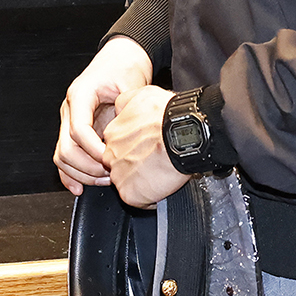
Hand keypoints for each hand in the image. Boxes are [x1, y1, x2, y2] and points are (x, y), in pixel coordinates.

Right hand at [54, 36, 153, 194]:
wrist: (121, 59)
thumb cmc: (124, 68)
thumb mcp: (130, 86)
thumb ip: (127, 111)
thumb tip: (129, 139)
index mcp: (80, 95)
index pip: (78, 130)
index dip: (93, 150)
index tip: (110, 160)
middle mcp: (70, 109)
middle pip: (66, 148)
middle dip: (88, 167)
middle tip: (109, 175)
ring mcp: (69, 120)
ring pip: (62, 155)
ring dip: (81, 173)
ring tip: (104, 179)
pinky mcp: (74, 130)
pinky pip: (65, 155)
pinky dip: (70, 174)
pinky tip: (79, 187)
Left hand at [105, 84, 190, 209]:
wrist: (184, 136)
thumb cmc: (170, 116)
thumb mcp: (143, 95)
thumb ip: (126, 102)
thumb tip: (120, 107)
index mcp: (113, 132)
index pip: (117, 144)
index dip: (133, 147)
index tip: (146, 147)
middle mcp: (111, 154)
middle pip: (119, 164)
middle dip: (134, 165)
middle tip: (154, 161)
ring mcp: (118, 175)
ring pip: (126, 182)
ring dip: (141, 181)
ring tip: (159, 173)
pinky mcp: (129, 193)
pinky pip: (136, 200)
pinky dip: (148, 198)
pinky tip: (160, 187)